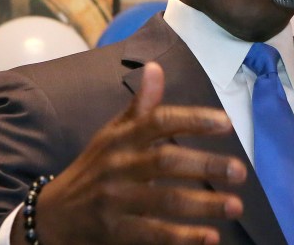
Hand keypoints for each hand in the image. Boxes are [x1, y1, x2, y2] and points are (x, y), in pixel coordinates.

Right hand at [13, 62, 247, 244]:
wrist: (53, 215)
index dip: (192, 119)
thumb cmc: (94, 168)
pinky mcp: (116, 231)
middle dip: (205, 165)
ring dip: (204, 204)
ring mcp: (116, 200)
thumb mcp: (112, 134)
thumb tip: (156, 66)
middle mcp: (119, 165)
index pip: (158, 121)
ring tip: (236, 206)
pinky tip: (210, 237)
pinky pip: (154, 233)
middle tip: (240, 171)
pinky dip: (183, 237)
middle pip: (166, 161)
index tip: (227, 123)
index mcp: (121, 137)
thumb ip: (140, 106)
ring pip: (165, 200)